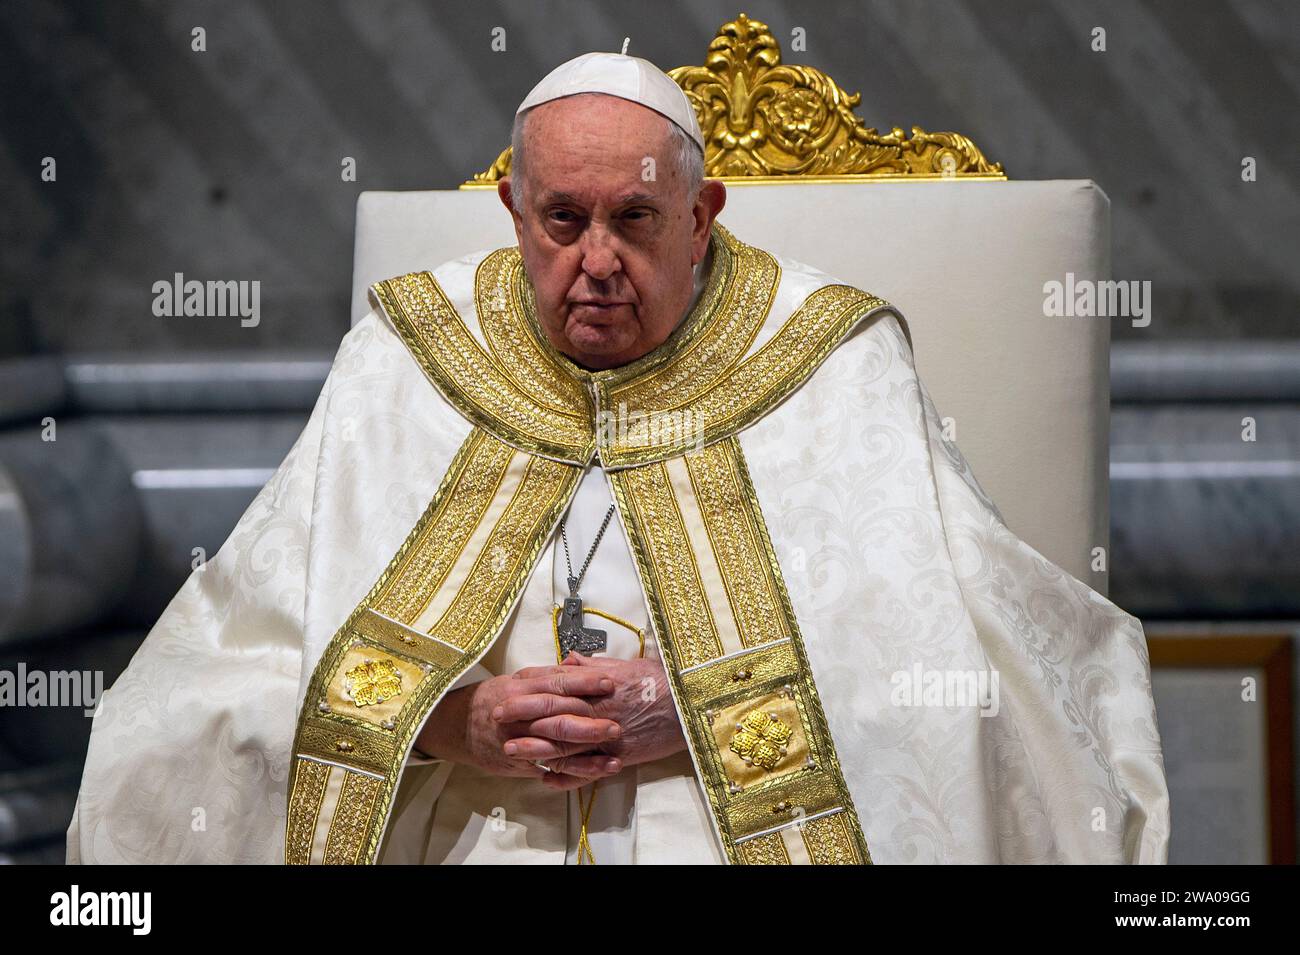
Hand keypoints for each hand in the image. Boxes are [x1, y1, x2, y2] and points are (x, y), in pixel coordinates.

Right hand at [414, 669, 623, 787]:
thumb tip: (579, 662)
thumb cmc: (495, 698)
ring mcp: (519, 739)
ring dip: (585, 752)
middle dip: (589, 721)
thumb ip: (549, 674)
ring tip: (612, 755)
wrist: (458, 726)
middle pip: (557, 715)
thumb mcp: (518, 679)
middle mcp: (520, 712)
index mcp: (522, 687)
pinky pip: (550, 768)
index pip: (556, 682)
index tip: (609, 683)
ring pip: (555, 745)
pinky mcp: (520, 761)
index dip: (583, 683)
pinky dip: (574, 772)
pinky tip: (595, 772)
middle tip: (616, 724)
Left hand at [497, 653, 686, 789]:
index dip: (531, 686)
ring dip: (535, 748)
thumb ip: (594, 664)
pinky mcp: (621, 757)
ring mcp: (609, 735)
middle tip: (495, 716)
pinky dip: (566, 777)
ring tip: (510, 750)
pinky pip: (588, 770)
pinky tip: (547, 779)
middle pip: (553, 713)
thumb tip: (568, 659)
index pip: (557, 684)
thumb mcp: (628, 664)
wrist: (692, 706)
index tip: (510, 685)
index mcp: (600, 684)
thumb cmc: (662, 682)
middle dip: (522, 715)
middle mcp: (600, 709)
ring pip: (565, 744)